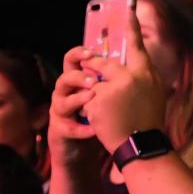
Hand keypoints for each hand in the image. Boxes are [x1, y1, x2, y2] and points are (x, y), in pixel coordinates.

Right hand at [48, 47, 105, 168]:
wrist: (97, 142)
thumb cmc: (107, 114)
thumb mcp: (112, 94)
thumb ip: (115, 79)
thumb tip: (129, 63)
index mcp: (82, 81)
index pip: (74, 61)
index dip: (81, 54)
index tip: (93, 51)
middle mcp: (68, 93)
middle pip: (65, 78)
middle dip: (76, 76)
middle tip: (92, 79)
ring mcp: (62, 111)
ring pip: (61, 101)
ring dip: (77, 99)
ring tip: (91, 99)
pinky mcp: (61, 129)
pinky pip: (68, 127)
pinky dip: (81, 129)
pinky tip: (92, 131)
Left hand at [80, 8, 166, 154]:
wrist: (141, 144)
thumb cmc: (149, 121)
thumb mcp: (154, 94)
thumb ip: (142, 77)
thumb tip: (130, 65)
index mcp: (146, 74)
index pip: (137, 46)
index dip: (132, 27)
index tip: (129, 9)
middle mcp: (130, 77)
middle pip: (102, 63)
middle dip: (92, 70)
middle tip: (90, 76)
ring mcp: (113, 88)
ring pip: (92, 82)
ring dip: (94, 95)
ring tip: (107, 111)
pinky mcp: (98, 100)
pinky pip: (87, 98)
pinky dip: (90, 109)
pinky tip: (102, 121)